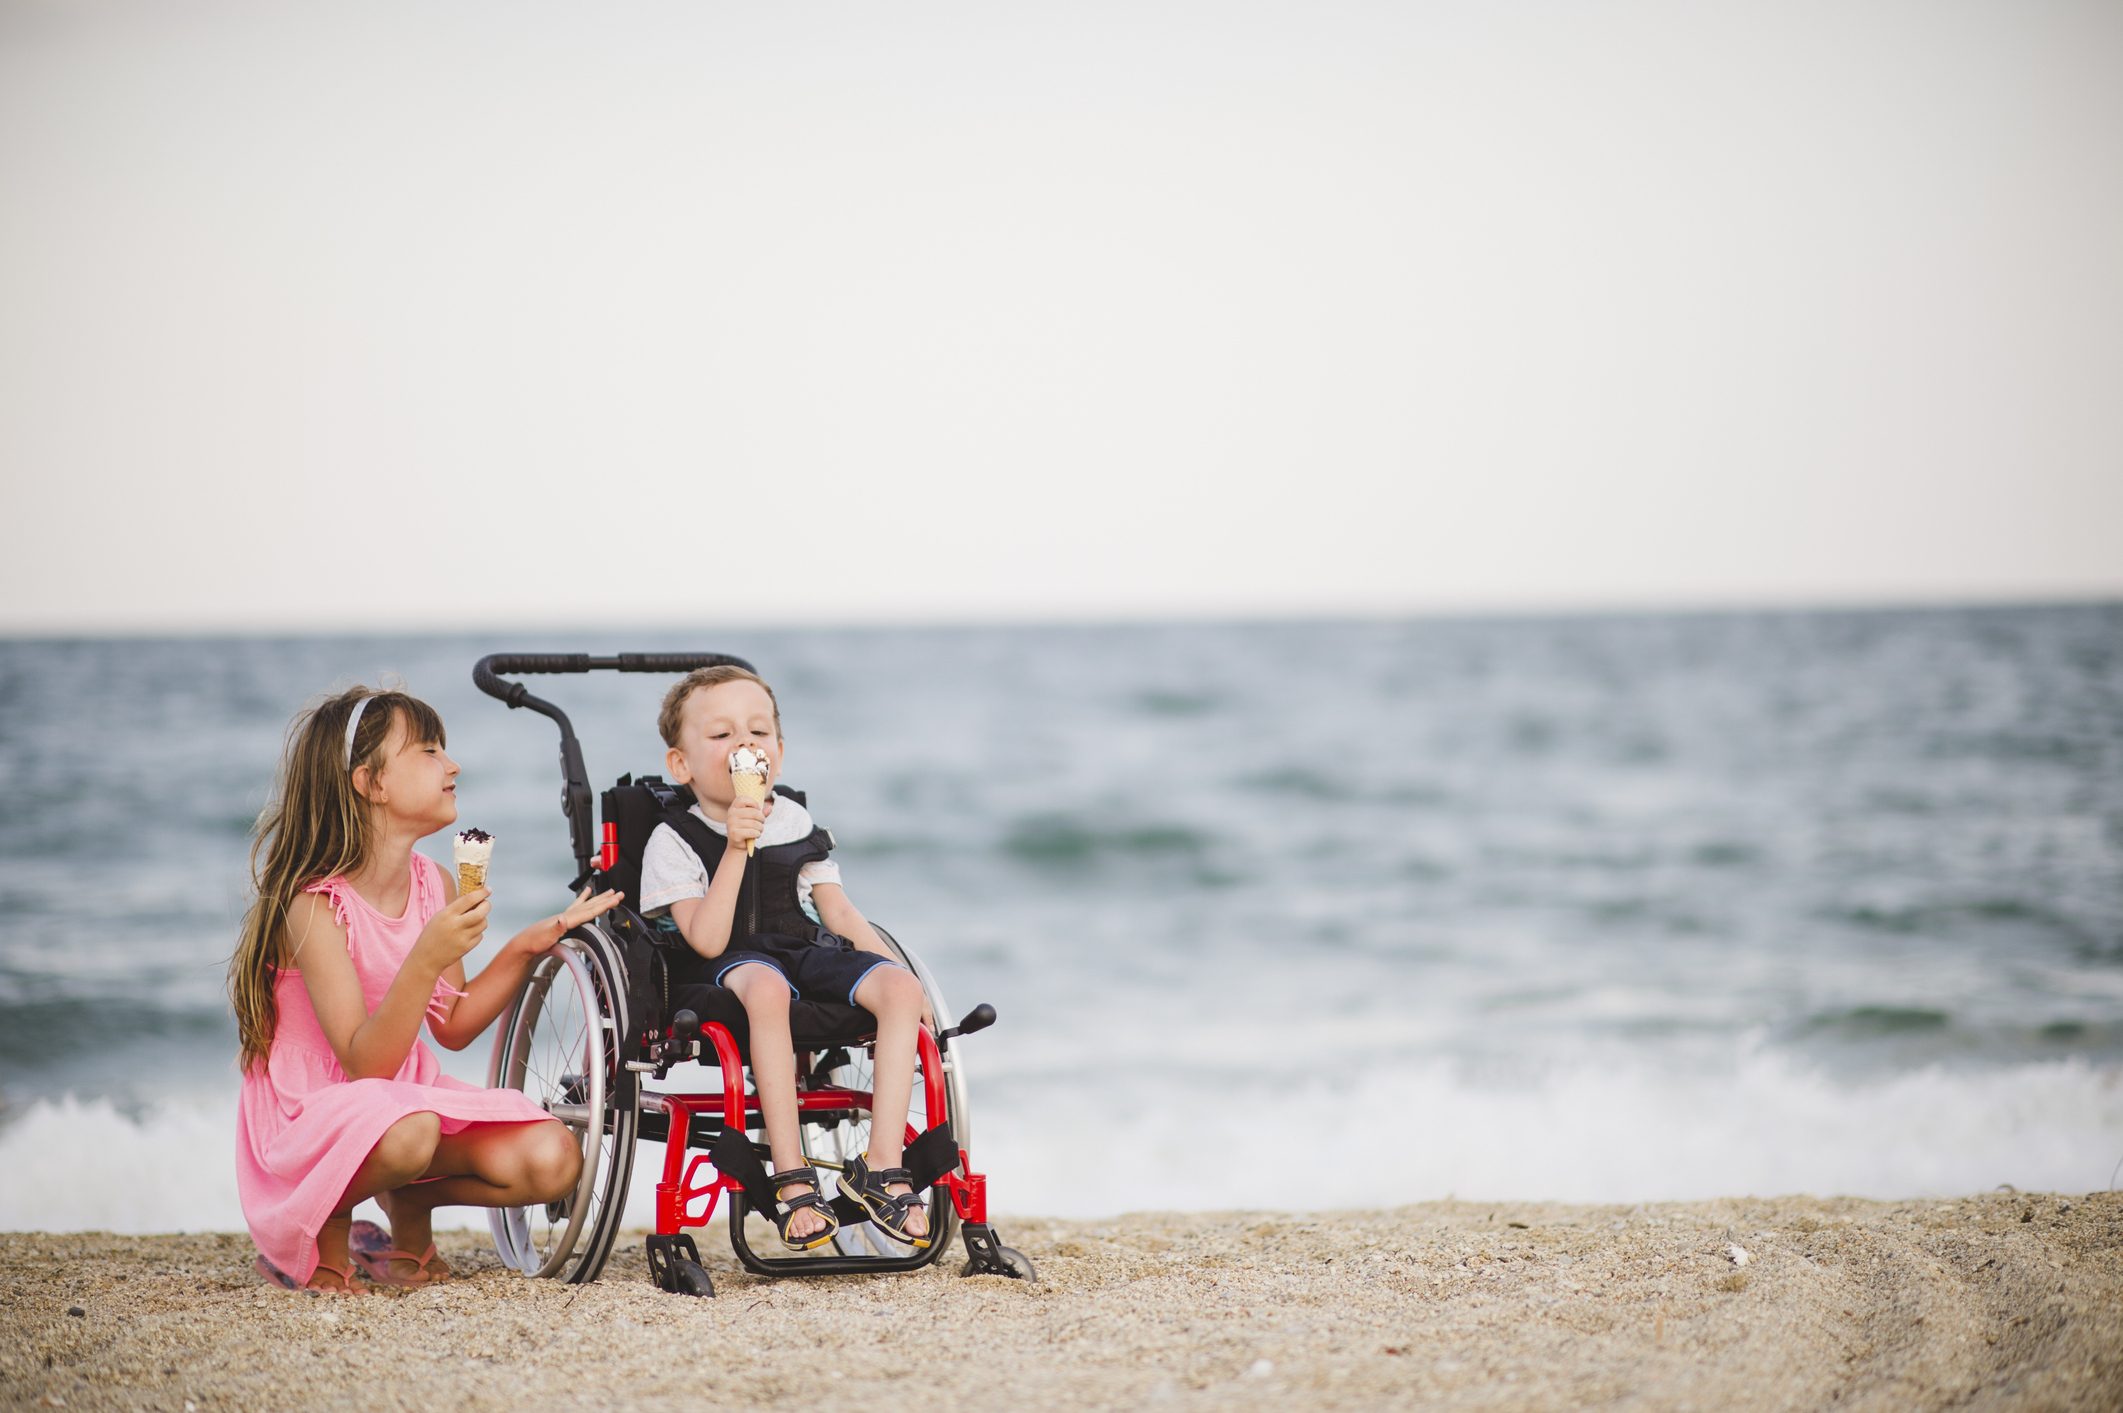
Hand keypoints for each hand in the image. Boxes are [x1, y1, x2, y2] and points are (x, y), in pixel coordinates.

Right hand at [415, 887, 489, 967]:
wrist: (426, 958)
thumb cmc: (432, 934)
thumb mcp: (439, 917)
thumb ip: (456, 908)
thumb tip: (476, 897)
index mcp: (447, 914)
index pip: (469, 899)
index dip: (481, 893)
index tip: (488, 889)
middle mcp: (456, 925)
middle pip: (481, 912)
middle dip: (486, 905)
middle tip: (485, 903)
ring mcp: (462, 938)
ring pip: (483, 923)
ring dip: (482, 919)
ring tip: (473, 920)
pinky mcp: (467, 948)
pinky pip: (480, 935)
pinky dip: (477, 932)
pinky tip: (468, 933)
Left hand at [506, 886, 624, 954]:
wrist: (524, 944)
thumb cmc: (534, 942)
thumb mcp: (546, 936)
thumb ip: (556, 927)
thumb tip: (564, 919)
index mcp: (567, 919)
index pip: (589, 911)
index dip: (603, 905)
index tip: (616, 900)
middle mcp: (567, 916)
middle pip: (590, 905)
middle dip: (605, 899)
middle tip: (619, 893)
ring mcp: (565, 917)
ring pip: (586, 905)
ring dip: (598, 898)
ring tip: (608, 891)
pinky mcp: (563, 921)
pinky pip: (578, 907)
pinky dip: (584, 900)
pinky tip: (587, 895)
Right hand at [724, 797, 766, 852]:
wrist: (737, 845)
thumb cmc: (746, 828)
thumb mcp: (753, 818)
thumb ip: (761, 812)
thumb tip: (770, 807)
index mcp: (733, 808)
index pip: (743, 798)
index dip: (754, 803)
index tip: (757, 810)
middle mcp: (731, 814)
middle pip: (753, 812)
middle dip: (762, 818)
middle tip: (762, 823)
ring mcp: (731, 824)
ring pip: (754, 823)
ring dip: (761, 828)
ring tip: (759, 830)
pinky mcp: (734, 834)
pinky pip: (753, 832)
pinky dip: (758, 834)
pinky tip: (756, 835)